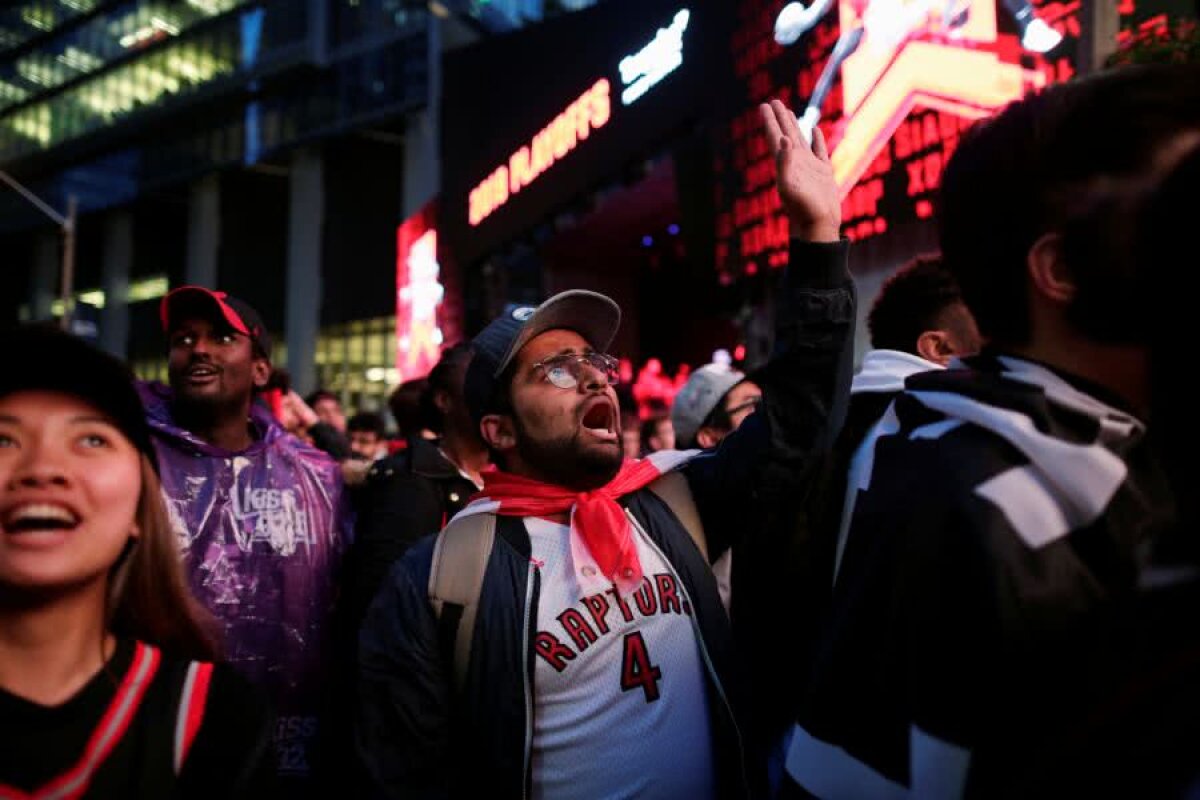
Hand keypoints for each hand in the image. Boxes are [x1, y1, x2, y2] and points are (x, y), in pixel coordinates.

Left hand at [760, 99, 839, 241]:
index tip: (764, 105)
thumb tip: (784, 138)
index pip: (775, 137)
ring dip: (794, 125)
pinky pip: (820, 150)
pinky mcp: (823, 172)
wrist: (818, 225)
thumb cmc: (803, 208)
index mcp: (785, 164)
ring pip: (801, 139)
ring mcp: (809, 167)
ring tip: (788, 112)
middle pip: (785, 134)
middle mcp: (795, 163)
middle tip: (772, 101)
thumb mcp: (790, 185)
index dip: (769, 121)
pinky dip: (817, 139)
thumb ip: (784, 162)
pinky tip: (815, 131)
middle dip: (779, 118)